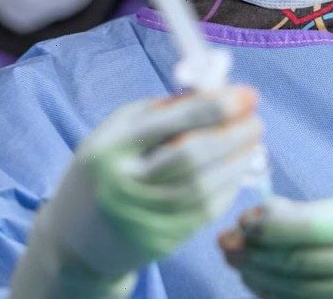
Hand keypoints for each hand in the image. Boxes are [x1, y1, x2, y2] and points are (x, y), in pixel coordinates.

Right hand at [11, 86, 262, 297]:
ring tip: (253, 141)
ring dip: (238, 161)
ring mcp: (143, 218)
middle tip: (256, 119)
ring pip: (204, 187)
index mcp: (109, 149)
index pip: (168, 123)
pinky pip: (206, 211)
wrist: (76, 240)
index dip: (213, 107)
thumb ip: (164, 110)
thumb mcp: (118, 132)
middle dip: (232, 135)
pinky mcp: (161, 243)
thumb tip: (219, 90)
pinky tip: (238, 169)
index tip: (246, 94)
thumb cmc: (106, 170)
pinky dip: (229, 187)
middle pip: (191, 156)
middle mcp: (123, 186)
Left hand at [219, 197, 332, 298]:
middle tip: (226, 242)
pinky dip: (271, 295)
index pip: (314, 226)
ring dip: (256, 274)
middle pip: (300, 261)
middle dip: (255, 251)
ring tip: (235, 260)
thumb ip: (308, 215)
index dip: (272, 224)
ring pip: (295, 289)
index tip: (244, 219)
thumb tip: (254, 216)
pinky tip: (256, 283)